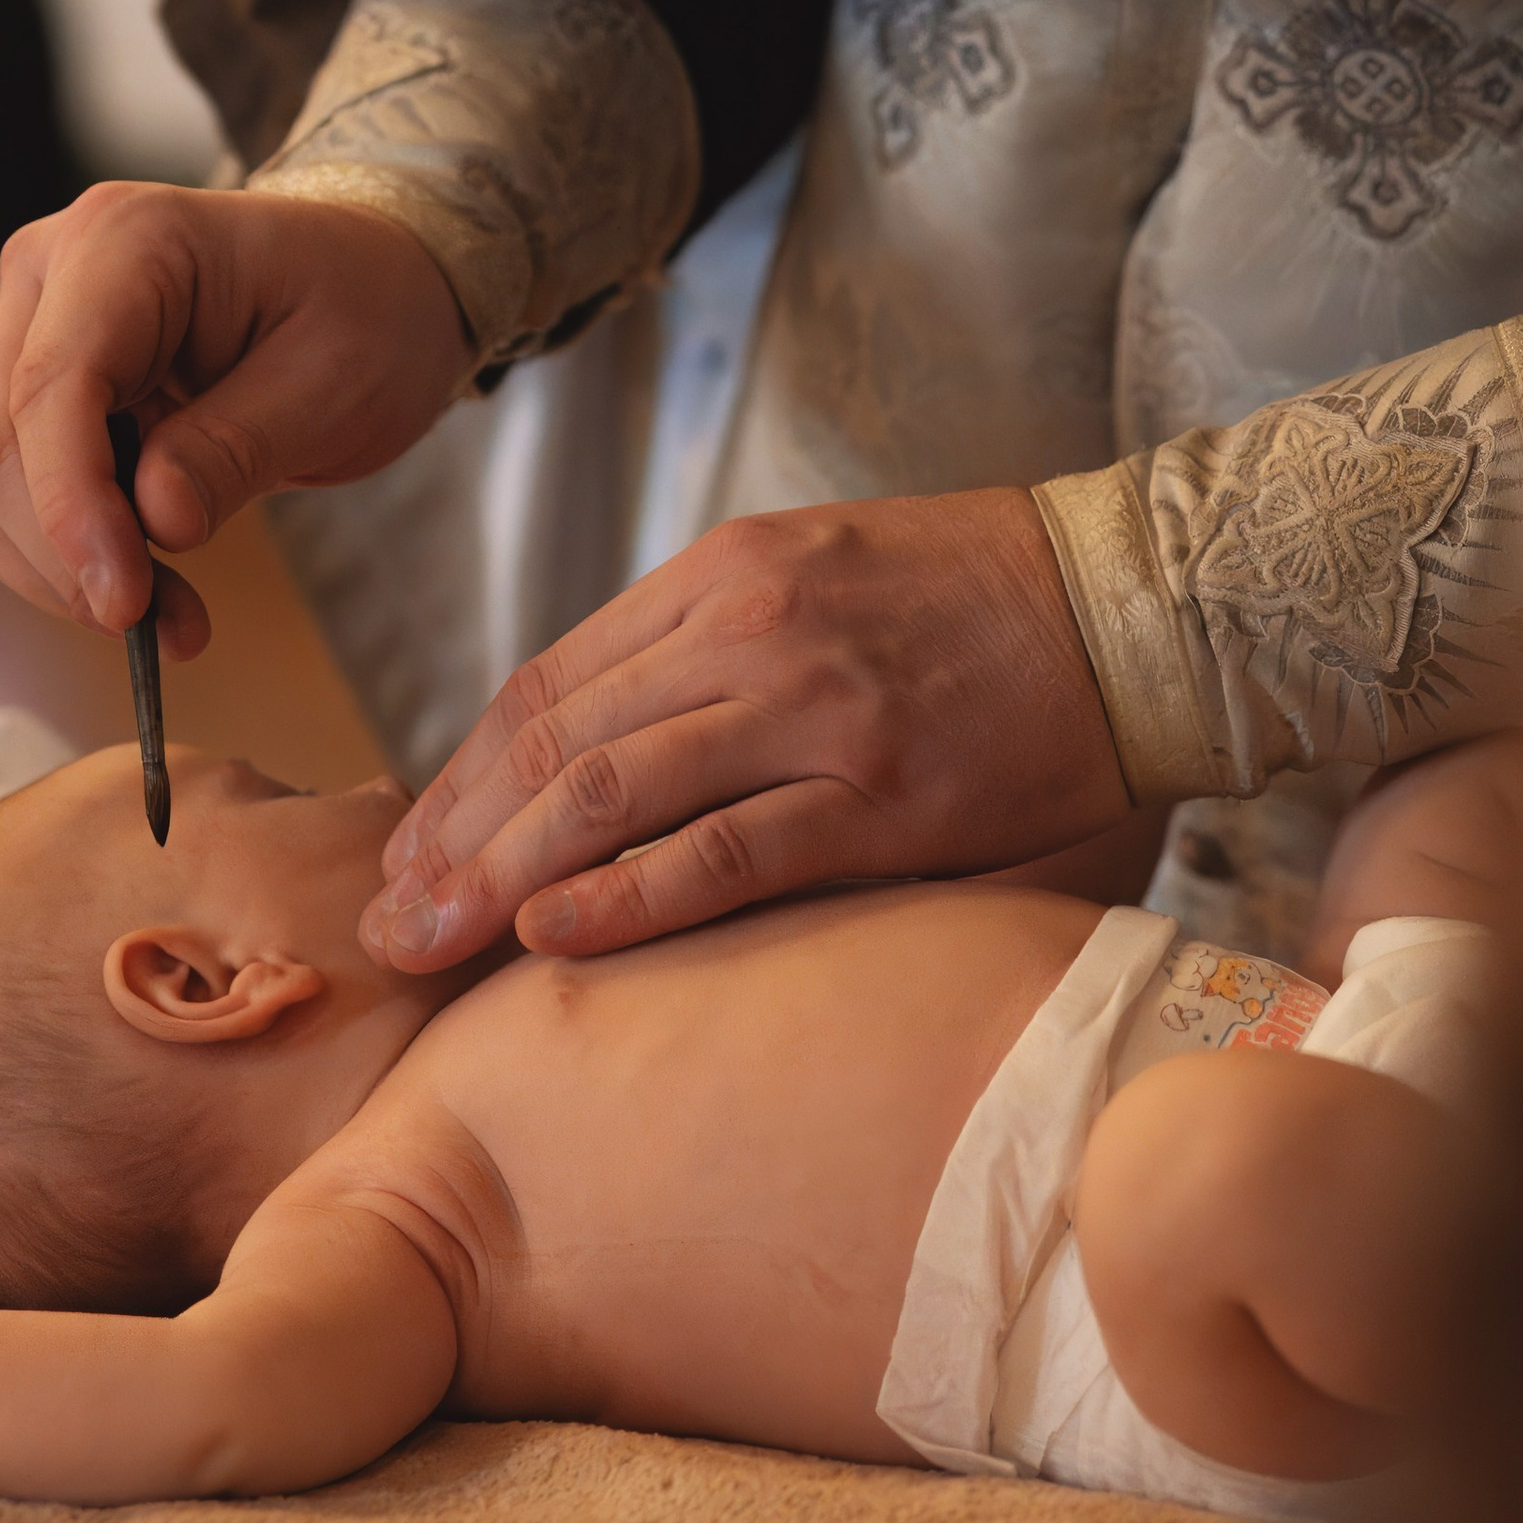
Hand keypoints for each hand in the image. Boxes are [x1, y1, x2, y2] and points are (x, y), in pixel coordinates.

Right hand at [0, 185, 470, 653]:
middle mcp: (52, 270)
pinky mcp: (37, 384)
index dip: (72, 505)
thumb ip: (237, 446)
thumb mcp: (336, 380)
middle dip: (66, 555)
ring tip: (172, 620)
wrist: (371, 283)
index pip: (54, 385)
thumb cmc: (365, 308)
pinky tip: (151, 592)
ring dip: (63, 570)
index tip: (122, 601)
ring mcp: (33, 325)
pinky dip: (70, 557)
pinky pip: (17, 490)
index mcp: (127, 240)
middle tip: (160, 626)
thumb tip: (153, 519)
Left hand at [363, 488, 1132, 968]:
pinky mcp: (884, 792)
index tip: (407, 852)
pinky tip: (552, 940)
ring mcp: (811, 707)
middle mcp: (744, 628)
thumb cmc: (972, 601)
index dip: (459, 777)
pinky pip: (726, 851)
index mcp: (717, 575)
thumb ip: (706, 649)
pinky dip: (628, 896)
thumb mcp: (813, 574)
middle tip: (385, 926)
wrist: (1136, 600)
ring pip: (610, 795)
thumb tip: (600, 755)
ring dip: (502, 878)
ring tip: (432, 948)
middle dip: (451, 840)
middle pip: (552, 743)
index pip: (545, 685)